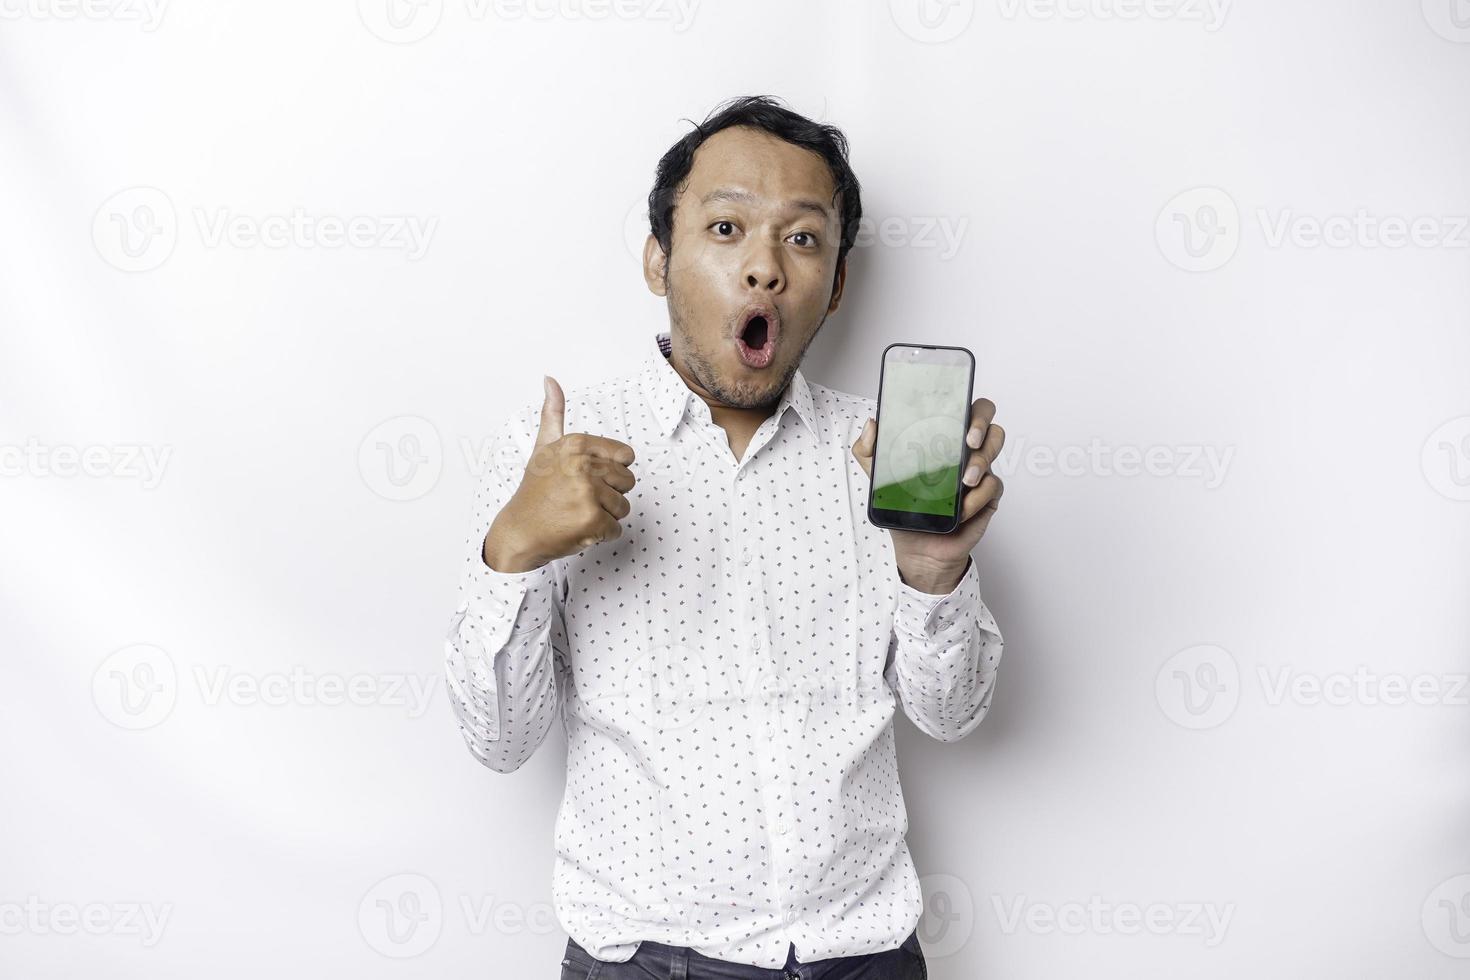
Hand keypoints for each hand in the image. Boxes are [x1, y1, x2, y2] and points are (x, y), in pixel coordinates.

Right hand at [482, 376, 636, 572]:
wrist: (519, 531)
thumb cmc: (535, 492)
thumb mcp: (543, 446)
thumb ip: (552, 413)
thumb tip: (549, 379)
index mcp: (576, 444)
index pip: (625, 456)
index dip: (611, 471)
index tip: (589, 477)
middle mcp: (582, 464)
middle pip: (627, 481)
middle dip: (608, 494)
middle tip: (579, 498)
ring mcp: (587, 493)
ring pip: (623, 506)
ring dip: (604, 515)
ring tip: (577, 512)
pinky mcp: (592, 520)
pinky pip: (616, 528)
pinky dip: (600, 534)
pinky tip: (577, 528)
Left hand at [852, 397, 1004, 593]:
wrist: (918, 549)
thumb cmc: (905, 509)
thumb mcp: (880, 479)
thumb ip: (869, 450)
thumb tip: (872, 423)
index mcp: (941, 439)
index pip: (961, 408)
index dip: (965, 402)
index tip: (955, 411)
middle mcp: (964, 450)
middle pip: (987, 420)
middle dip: (981, 424)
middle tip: (967, 441)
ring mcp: (979, 471)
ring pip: (995, 447)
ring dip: (982, 461)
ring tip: (964, 481)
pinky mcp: (987, 496)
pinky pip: (994, 486)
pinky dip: (977, 498)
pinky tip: (962, 509)